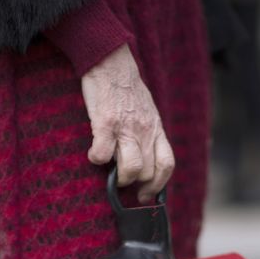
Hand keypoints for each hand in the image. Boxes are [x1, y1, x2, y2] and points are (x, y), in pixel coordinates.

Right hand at [81, 44, 174, 203]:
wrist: (112, 62)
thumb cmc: (127, 89)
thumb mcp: (148, 112)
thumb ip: (148, 135)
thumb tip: (145, 159)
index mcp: (156, 129)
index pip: (166, 165)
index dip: (158, 185)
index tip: (146, 195)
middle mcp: (145, 131)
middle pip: (148, 172)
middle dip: (134, 182)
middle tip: (121, 179)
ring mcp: (126, 128)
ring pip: (131, 169)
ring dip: (118, 177)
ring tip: (109, 170)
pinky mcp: (105, 123)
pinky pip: (102, 155)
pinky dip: (96, 159)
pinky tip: (92, 153)